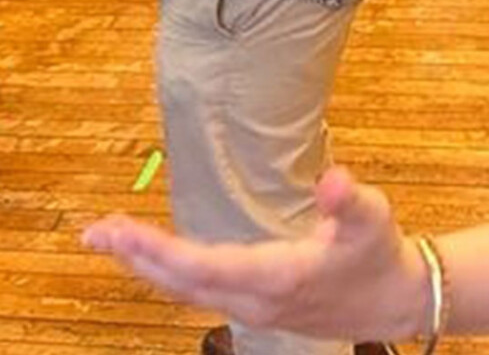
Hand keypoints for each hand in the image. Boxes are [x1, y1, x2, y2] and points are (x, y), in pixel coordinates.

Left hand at [85, 167, 427, 343]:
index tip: (122, 233)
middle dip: (136, 258)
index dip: (159, 251)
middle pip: (182, 283)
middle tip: (93, 233)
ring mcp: (251, 309)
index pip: (205, 267)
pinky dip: (166, 271)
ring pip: (185, 291)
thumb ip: (350, 200)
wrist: (395, 301)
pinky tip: (148, 255)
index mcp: (277, 277)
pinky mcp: (252, 306)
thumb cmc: (379, 255)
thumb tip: (332, 180)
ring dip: (145, 265)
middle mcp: (255, 301)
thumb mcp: (374, 219)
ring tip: (108, 239)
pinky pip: (197, 291)